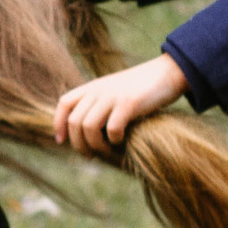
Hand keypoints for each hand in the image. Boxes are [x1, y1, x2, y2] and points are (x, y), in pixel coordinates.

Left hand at [53, 54, 188, 155]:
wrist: (169, 72)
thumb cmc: (143, 87)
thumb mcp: (115, 90)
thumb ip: (99, 103)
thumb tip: (87, 130)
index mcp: (93, 86)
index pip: (64, 103)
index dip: (58, 123)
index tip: (61, 141)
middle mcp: (99, 90)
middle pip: (74, 121)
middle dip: (78, 144)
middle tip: (90, 155)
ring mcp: (113, 96)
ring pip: (88, 127)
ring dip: (95, 146)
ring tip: (106, 151)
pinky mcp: (129, 103)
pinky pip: (111, 128)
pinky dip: (114, 140)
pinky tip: (122, 141)